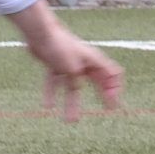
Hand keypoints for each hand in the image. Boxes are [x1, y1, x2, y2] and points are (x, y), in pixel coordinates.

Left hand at [11, 2, 122, 119]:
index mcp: (94, 61)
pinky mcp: (55, 65)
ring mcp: (69, 64)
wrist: (39, 33)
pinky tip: (47, 105)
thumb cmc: (59, 46)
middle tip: (108, 109)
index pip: (112, 74)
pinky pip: (55, 82)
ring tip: (69, 120)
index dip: (114, 88)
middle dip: (103, 95)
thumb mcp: (72, 68)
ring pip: (73, 87)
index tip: (110, 102)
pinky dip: (52, 92)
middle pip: (98, 81)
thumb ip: (76, 81)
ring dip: (72, 103)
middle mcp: (84, 63)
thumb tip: (77, 89)